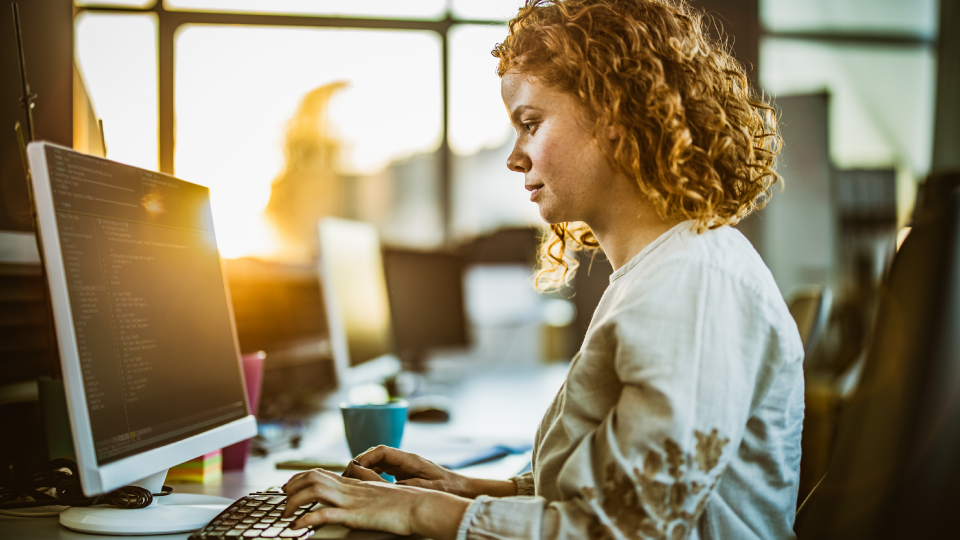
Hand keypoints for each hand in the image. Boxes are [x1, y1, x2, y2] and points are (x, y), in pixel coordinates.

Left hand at [281, 467, 468, 539]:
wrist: (421, 505)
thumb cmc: (407, 503)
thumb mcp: (382, 493)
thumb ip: (368, 488)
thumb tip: (360, 487)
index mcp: (357, 483)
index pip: (321, 474)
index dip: (300, 479)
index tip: (289, 487)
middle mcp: (351, 488)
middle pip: (313, 477)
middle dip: (292, 487)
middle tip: (282, 499)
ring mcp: (352, 500)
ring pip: (314, 490)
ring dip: (294, 502)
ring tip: (286, 514)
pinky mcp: (355, 515)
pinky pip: (324, 514)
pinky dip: (306, 519)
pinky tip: (297, 527)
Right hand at [346, 446, 516, 498]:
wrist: (461, 489)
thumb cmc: (447, 488)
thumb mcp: (426, 488)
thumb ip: (406, 485)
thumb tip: (384, 486)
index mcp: (409, 459)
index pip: (381, 451)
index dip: (365, 458)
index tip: (353, 468)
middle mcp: (404, 459)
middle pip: (376, 455)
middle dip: (360, 463)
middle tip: (347, 477)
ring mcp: (404, 466)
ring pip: (378, 463)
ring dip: (365, 470)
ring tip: (352, 483)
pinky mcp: (404, 474)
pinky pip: (384, 471)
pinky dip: (372, 476)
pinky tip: (366, 487)